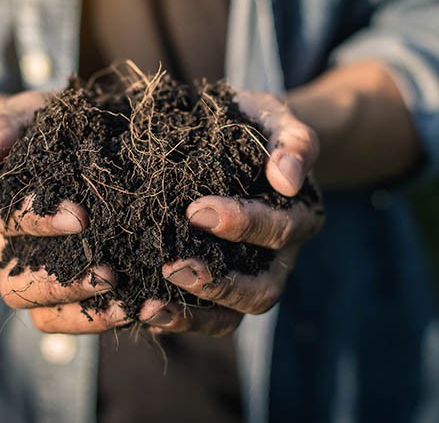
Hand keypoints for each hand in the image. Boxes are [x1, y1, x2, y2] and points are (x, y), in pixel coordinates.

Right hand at [0, 91, 131, 332]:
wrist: (61, 146)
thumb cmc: (40, 128)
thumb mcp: (24, 115)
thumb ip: (2, 128)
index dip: (35, 220)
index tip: (81, 216)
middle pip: (13, 280)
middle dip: (60, 278)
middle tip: (107, 270)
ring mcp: (22, 276)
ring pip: (36, 309)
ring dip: (81, 306)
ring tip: (125, 298)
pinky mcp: (52, 294)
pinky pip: (62, 320)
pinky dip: (96, 319)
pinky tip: (136, 307)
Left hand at [141, 90, 324, 335]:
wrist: (232, 134)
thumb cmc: (252, 124)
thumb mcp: (273, 117)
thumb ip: (291, 140)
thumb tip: (288, 179)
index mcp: (298, 216)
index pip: (279, 230)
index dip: (242, 225)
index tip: (196, 210)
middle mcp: (277, 257)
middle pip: (262, 290)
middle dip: (218, 283)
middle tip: (172, 266)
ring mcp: (247, 278)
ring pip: (232, 317)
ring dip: (193, 316)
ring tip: (150, 306)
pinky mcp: (216, 289)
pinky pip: (202, 318)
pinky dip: (175, 320)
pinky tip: (140, 312)